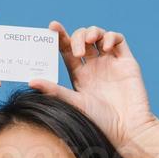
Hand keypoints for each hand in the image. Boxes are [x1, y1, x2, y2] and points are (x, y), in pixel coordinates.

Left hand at [28, 23, 158, 157]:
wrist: (127, 130)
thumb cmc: (100, 122)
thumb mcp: (74, 103)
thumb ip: (54, 91)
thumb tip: (30, 81)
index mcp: (80, 75)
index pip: (67, 50)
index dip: (60, 36)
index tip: (52, 27)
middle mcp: (95, 67)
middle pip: (82, 39)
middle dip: (77, 38)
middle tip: (77, 52)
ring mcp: (110, 63)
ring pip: (100, 35)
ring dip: (92, 32)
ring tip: (90, 42)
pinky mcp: (126, 62)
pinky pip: (118, 40)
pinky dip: (110, 37)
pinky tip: (104, 47)